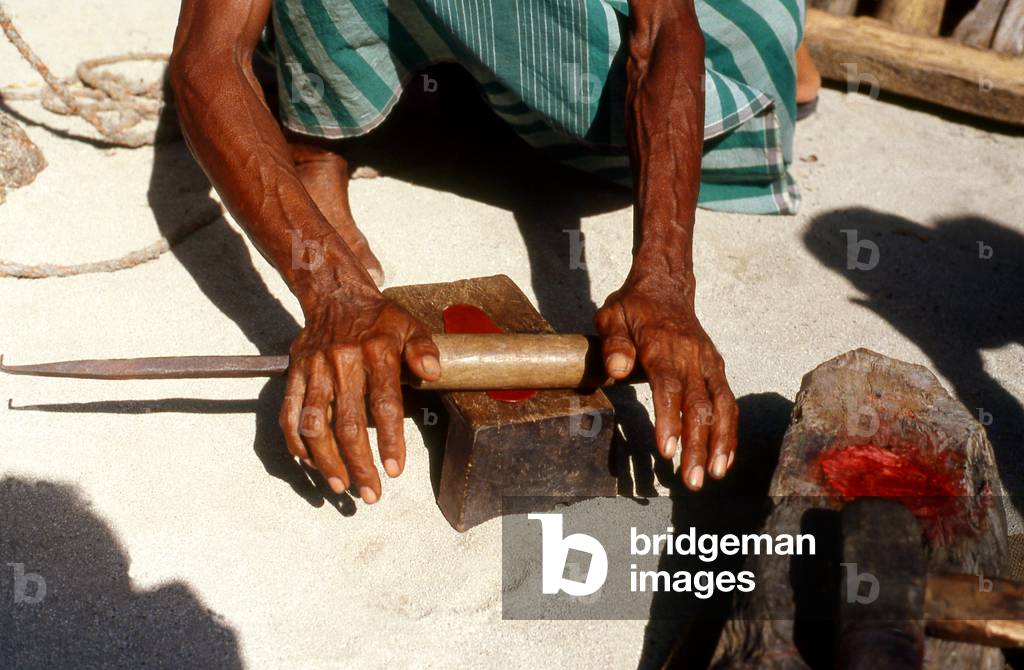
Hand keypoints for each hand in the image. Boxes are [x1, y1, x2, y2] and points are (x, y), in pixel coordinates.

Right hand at [278, 292, 439, 502]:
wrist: (336, 295)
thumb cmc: (379, 319)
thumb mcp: (410, 326)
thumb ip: (424, 350)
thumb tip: (433, 374)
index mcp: (376, 352)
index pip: (384, 404)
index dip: (390, 441)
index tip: (395, 470)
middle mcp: (342, 361)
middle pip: (349, 423)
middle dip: (360, 464)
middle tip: (370, 492)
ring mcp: (314, 369)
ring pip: (315, 423)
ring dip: (326, 460)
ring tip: (340, 485)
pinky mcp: (294, 373)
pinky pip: (289, 414)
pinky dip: (296, 443)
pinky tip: (310, 463)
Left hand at [596, 275, 736, 489]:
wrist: (666, 286)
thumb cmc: (633, 307)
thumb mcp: (612, 316)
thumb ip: (614, 343)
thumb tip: (617, 369)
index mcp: (663, 347)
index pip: (669, 389)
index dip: (669, 421)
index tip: (667, 450)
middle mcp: (691, 357)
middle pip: (698, 406)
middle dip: (697, 446)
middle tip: (692, 481)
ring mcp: (708, 363)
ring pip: (721, 407)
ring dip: (720, 443)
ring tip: (714, 475)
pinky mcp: (716, 368)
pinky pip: (728, 402)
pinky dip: (730, 431)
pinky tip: (725, 458)